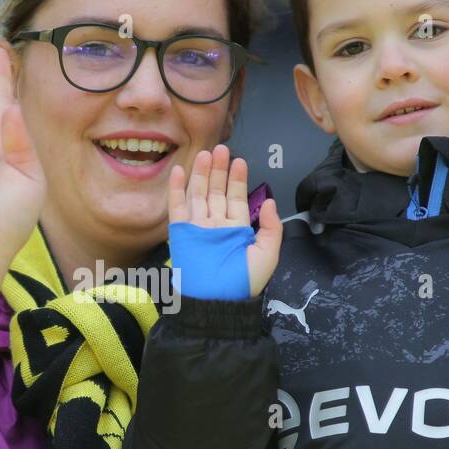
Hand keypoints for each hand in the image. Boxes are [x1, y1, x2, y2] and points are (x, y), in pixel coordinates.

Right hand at [167, 144, 280, 296]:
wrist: (219, 299)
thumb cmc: (244, 281)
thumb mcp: (268, 254)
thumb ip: (271, 227)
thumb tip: (271, 201)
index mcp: (237, 229)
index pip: (236, 198)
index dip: (237, 179)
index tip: (240, 161)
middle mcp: (216, 225)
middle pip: (216, 192)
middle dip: (219, 170)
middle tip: (222, 149)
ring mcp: (198, 227)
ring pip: (199, 194)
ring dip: (201, 174)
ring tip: (205, 154)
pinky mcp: (181, 232)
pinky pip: (178, 207)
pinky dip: (177, 189)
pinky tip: (179, 170)